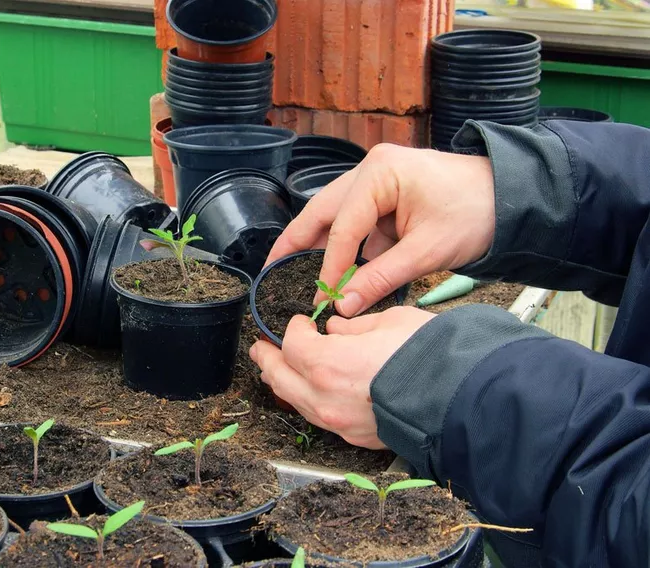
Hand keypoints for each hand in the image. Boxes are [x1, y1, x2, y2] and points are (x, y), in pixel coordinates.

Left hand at [249, 307, 434, 448]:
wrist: (460, 400)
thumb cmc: (429, 356)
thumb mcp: (388, 322)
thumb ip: (352, 327)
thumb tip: (335, 331)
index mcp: (327, 363)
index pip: (291, 344)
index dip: (292, 328)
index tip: (300, 322)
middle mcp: (324, 398)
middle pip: (278, 377)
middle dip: (267, 358)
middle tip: (261, 346)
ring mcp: (337, 422)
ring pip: (294, 402)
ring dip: (282, 382)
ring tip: (276, 369)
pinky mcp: (353, 437)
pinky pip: (317, 417)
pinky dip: (306, 400)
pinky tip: (308, 391)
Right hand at [267, 144, 495, 316]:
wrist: (514, 197)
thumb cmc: (477, 213)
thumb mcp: (427, 251)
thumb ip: (380, 278)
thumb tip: (343, 305)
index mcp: (380, 173)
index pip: (342, 226)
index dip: (328, 267)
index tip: (319, 298)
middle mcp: (371, 169)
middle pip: (322, 211)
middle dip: (296, 242)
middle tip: (270, 271)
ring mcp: (377, 179)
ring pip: (334, 215)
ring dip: (318, 245)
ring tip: (292, 272)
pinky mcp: (386, 193)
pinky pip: (355, 221)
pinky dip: (345, 245)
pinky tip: (334, 269)